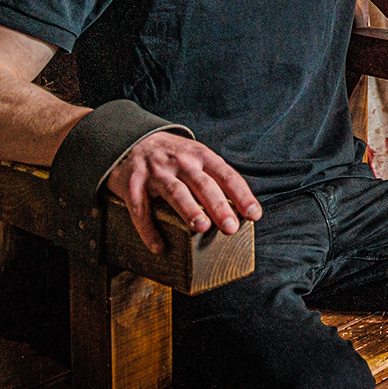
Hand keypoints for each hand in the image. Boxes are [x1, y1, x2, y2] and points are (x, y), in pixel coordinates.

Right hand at [106, 131, 261, 253]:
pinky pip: (140, 209)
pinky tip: (159, 247)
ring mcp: (156, 172)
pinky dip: (149, 230)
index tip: (254, 215)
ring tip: (203, 228)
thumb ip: (215, 178)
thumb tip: (241, 210)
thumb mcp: (196, 157)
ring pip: (176, 192)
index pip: (226, 175)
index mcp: (201, 155)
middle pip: (203, 184)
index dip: (242, 195)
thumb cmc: (174, 157)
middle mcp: (180, 162)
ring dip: (190, 210)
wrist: (132, 141)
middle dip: (219, 206)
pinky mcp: (132, 184)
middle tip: (231, 227)